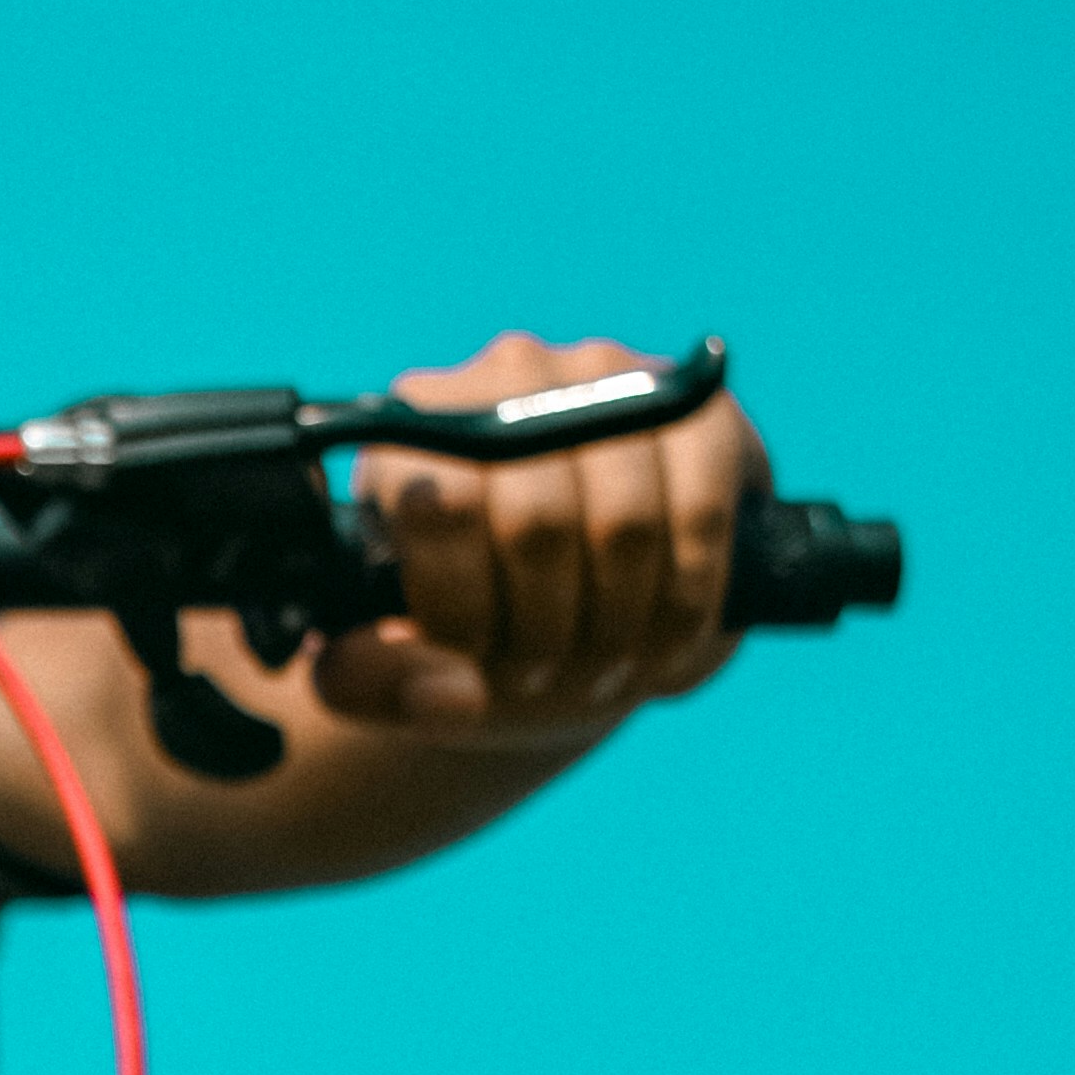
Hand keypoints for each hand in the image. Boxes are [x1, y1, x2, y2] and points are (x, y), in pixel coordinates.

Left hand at [322, 332, 761, 741]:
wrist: (576, 612)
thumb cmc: (473, 638)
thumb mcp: (400, 670)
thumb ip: (374, 687)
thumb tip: (446, 694)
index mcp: (410, 435)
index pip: (438, 507)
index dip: (466, 609)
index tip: (474, 664)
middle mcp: (506, 382)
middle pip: (537, 522)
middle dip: (547, 635)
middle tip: (547, 683)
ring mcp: (606, 380)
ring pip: (626, 525)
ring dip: (620, 629)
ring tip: (606, 672)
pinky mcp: (695, 409)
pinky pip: (700, 512)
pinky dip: (688, 602)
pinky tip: (668, 644)